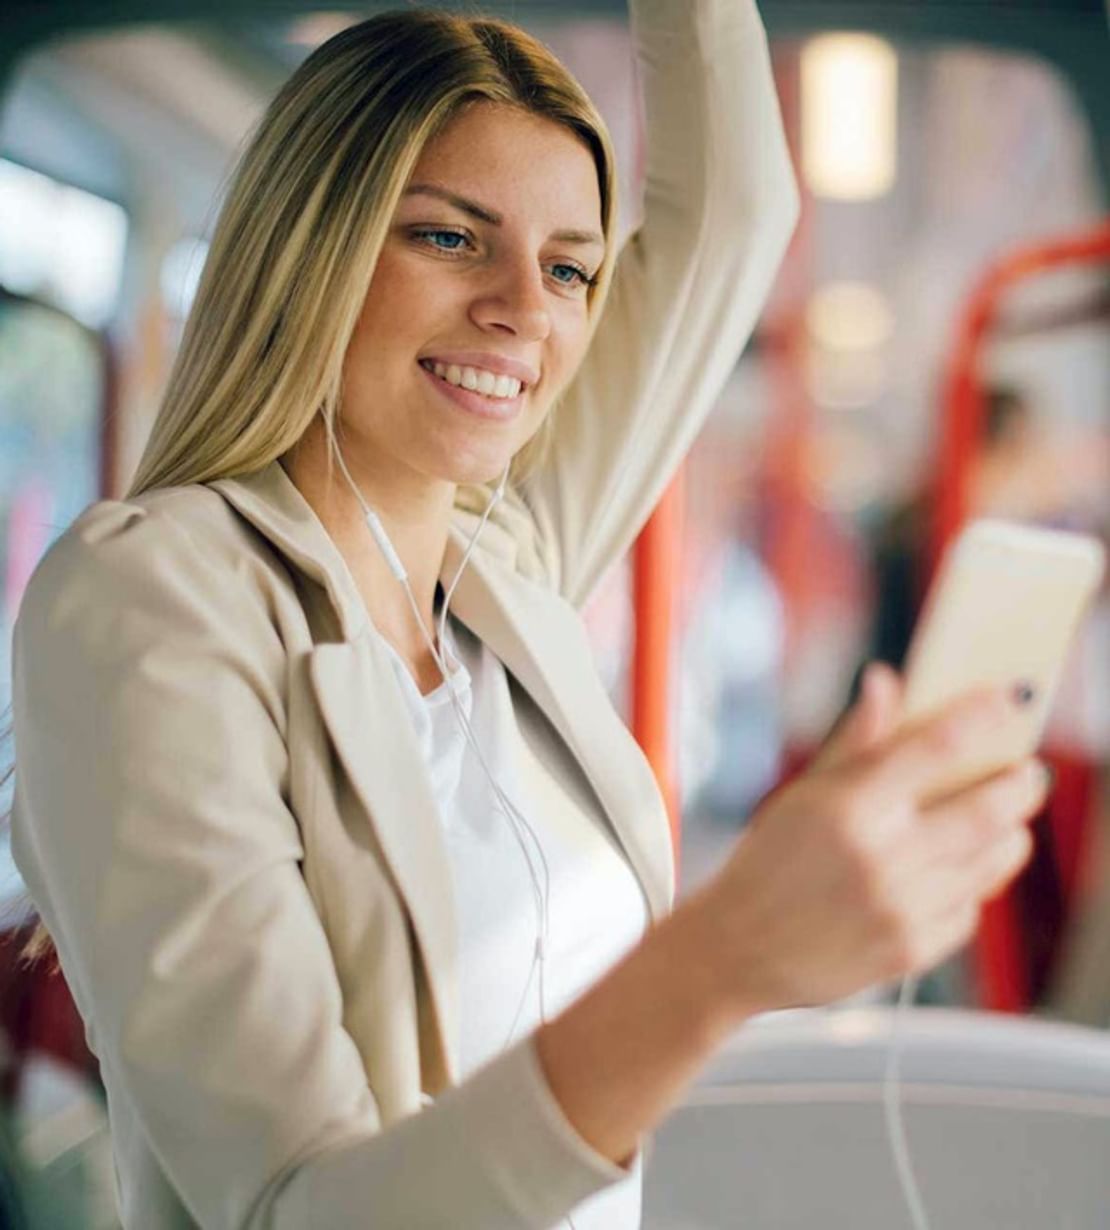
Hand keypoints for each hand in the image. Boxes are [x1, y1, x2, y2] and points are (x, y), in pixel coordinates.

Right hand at [697, 672, 1048, 1012]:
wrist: (738, 948)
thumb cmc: (767, 863)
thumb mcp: (803, 794)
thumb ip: (855, 740)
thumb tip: (885, 680)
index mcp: (849, 805)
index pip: (937, 746)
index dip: (982, 716)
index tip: (1007, 700)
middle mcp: (881, 855)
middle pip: (988, 808)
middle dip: (1022, 783)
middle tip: (1029, 771)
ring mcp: (900, 907)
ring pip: (991, 860)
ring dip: (1010, 833)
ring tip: (1006, 820)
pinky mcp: (911, 950)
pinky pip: (970, 908)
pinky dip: (972, 884)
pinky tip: (957, 871)